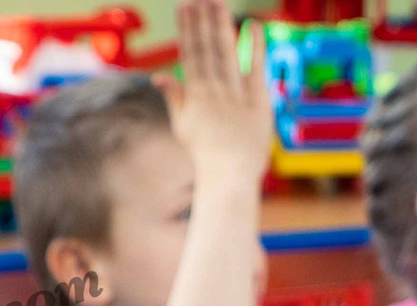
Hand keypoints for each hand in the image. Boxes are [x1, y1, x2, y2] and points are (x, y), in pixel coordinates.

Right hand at [165, 1, 273, 183]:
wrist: (228, 176)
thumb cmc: (206, 154)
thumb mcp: (183, 127)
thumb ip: (174, 97)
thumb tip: (159, 77)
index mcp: (194, 96)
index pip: (190, 54)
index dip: (187, 29)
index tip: (184, 8)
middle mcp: (212, 91)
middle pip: (206, 48)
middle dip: (202, 20)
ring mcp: (235, 94)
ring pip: (226, 53)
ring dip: (222, 25)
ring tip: (218, 2)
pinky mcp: (257, 100)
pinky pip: (256, 67)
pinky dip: (256, 46)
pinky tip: (253, 25)